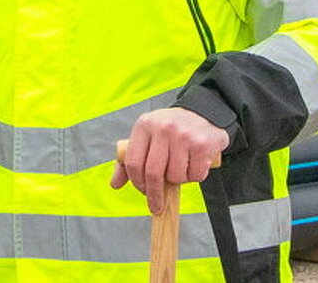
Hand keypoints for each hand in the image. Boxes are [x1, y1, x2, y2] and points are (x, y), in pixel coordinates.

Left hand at [110, 107, 227, 215]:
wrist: (203, 112)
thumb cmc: (170, 130)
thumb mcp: (146, 136)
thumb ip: (129, 159)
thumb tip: (115, 184)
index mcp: (144, 125)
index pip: (133, 162)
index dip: (137, 182)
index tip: (143, 192)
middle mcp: (162, 129)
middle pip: (153, 172)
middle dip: (154, 194)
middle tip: (157, 205)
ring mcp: (183, 136)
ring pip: (175, 176)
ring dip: (178, 181)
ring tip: (181, 169)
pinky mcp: (201, 144)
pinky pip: (195, 175)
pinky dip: (195, 177)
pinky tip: (195, 164)